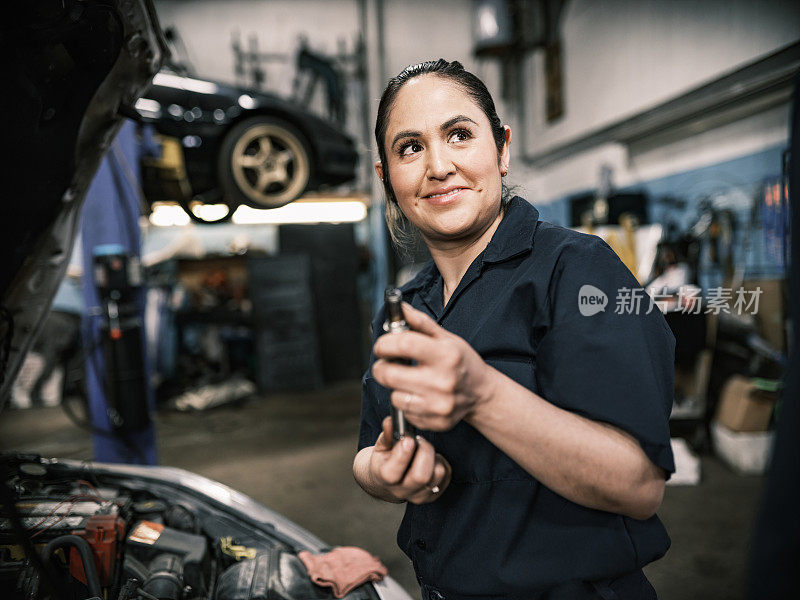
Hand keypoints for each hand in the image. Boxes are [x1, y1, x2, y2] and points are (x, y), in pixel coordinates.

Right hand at [369, 417, 450, 503]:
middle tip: (420, 441)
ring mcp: (419, 496)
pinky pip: (446, 475)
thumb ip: (387, 434)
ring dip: (434, 457)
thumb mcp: (382, 446)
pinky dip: (441, 462)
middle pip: (421, 476)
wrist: (389, 480)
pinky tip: (430, 459)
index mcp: (384, 478)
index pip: (392, 473)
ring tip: (424, 450)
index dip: (402, 456)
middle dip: (424, 452)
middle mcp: (402, 491)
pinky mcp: (433, 495)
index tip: (408, 439)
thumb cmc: (386, 459)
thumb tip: (390, 422)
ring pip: (438, 474)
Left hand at [371, 302, 495, 430]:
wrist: (481, 392)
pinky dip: (405, 403)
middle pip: (390, 375)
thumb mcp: (446, 337)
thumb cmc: (462, 361)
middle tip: (387, 364)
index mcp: (446, 355)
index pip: (403, 345)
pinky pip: (405, 413)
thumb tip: (399, 308)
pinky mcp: (436, 422)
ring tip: (406, 381)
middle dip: (381, 367)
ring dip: (394, 388)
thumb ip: (420, 323)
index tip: (382, 345)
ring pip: (394, 397)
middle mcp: (443, 381)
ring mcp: (439, 405)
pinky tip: (417, 395)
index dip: (384, 344)